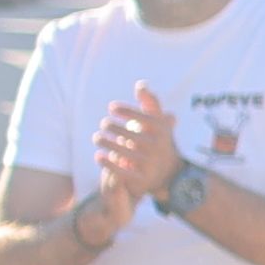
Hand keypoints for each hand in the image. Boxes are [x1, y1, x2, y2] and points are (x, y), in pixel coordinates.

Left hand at [89, 86, 181, 205]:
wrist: (166, 173)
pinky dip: (107, 163)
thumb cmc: (156, 140)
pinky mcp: (141, 178)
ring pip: (121, 150)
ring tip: (98, 138)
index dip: (126, 110)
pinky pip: (120, 170)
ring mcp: (149, 163)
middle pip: (128, 133)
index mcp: (162, 131)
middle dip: (112, 127)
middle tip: (104, 125)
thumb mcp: (158, 122)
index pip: (142, 117)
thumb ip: (151, 103)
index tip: (112, 108)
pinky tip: (98, 156)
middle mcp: (157, 147)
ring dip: (105, 142)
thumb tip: (140, 85)